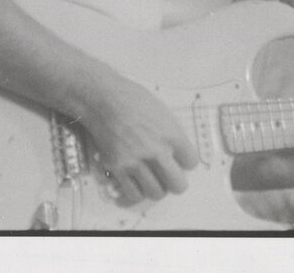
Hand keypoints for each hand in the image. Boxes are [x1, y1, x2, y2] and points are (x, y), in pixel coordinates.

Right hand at [82, 72, 198, 205]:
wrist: (102, 99)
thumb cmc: (132, 99)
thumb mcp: (161, 111)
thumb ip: (171, 134)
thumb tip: (176, 153)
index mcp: (171, 134)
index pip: (191, 162)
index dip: (186, 162)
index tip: (180, 160)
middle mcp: (156, 151)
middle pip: (177, 185)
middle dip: (176, 182)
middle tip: (169, 176)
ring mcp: (135, 162)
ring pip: (156, 193)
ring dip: (156, 188)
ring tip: (152, 180)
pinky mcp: (117, 168)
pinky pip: (133, 194)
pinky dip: (136, 194)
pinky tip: (135, 186)